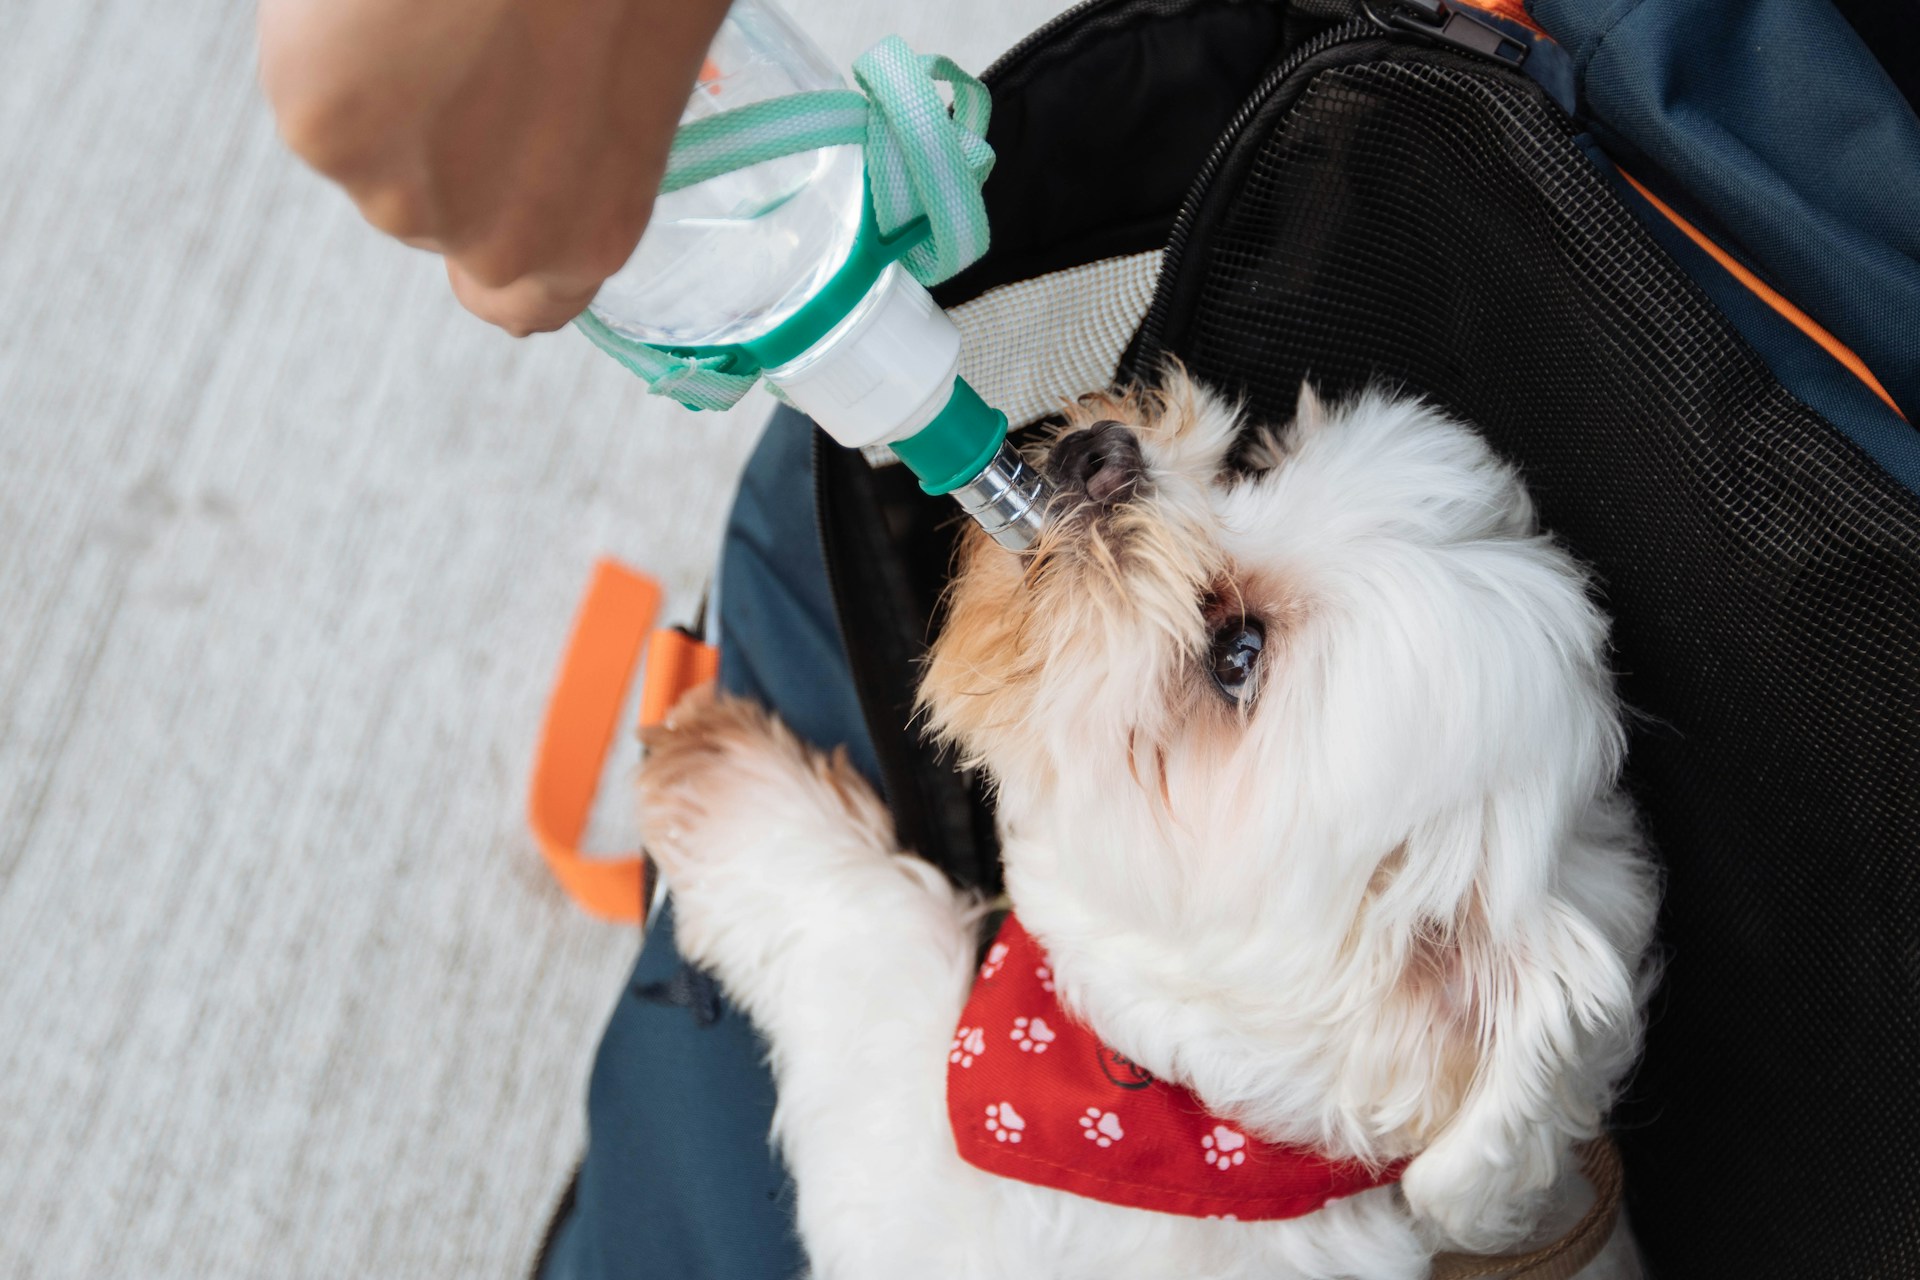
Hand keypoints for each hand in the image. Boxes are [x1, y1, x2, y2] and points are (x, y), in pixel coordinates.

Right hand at [259, 0, 730, 334]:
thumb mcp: (643, 64)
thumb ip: (587, 131)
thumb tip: (557, 108)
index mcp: (592, 234)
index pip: (520, 304)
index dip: (495, 238)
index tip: (487, 183)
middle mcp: (499, 243)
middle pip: (432, 213)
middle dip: (440, 136)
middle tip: (467, 36)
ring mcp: (403, 196)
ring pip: (365, 151)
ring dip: (383, 86)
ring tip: (432, 5)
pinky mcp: (324, 131)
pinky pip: (314, 86)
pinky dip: (330, 35)